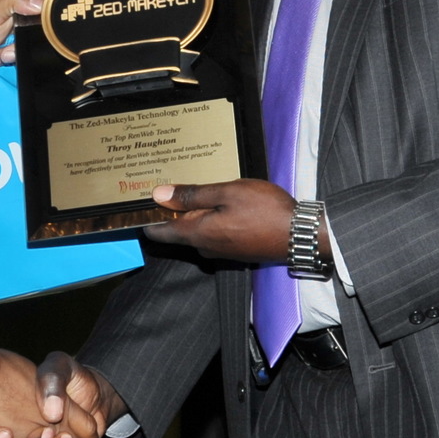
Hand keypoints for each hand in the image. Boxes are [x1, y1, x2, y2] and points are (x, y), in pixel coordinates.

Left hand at [141, 179, 300, 262]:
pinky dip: (211, 219)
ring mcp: (222, 251)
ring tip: (196, 190)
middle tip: (168, 186)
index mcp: (198, 234)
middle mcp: (205, 247)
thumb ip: (192, 195)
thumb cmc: (265, 211)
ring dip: (194, 213)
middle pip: (178, 230)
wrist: (299, 235)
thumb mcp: (227, 193)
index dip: (147, 217)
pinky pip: (214, 234)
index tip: (139, 203)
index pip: (159, 232)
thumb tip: (159, 195)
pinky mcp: (236, 250)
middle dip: (172, 211)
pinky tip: (221, 203)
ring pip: (198, 231)